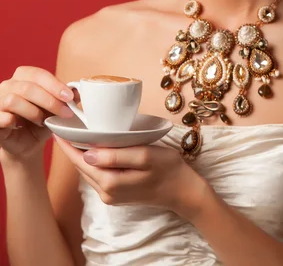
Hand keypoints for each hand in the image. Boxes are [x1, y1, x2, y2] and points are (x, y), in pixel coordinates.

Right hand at [0, 66, 74, 162]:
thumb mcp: (56, 109)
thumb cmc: (40, 121)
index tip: (69, 97)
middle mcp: (7, 86)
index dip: (55, 85)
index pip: (38, 74)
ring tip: (43, 121)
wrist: (26, 145)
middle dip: (50, 101)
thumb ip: (66, 98)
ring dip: (33, 112)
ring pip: (13, 100)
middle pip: (28, 87)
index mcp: (23, 77)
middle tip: (65, 113)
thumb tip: (78, 91)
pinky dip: (13, 121)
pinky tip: (21, 126)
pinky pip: (1, 116)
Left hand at [54, 136, 209, 219]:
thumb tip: (88, 153)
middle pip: (82, 166)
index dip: (68, 144)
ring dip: (81, 154)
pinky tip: (94, 148)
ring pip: (89, 171)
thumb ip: (116, 156)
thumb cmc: (168, 169)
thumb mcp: (145, 156)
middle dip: (72, 148)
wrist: (183, 191)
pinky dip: (93, 161)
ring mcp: (111, 196)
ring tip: (77, 134)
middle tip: (65, 126)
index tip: (58, 128)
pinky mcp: (117, 194)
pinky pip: (98, 175)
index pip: (81, 160)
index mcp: (110, 182)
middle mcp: (106, 193)